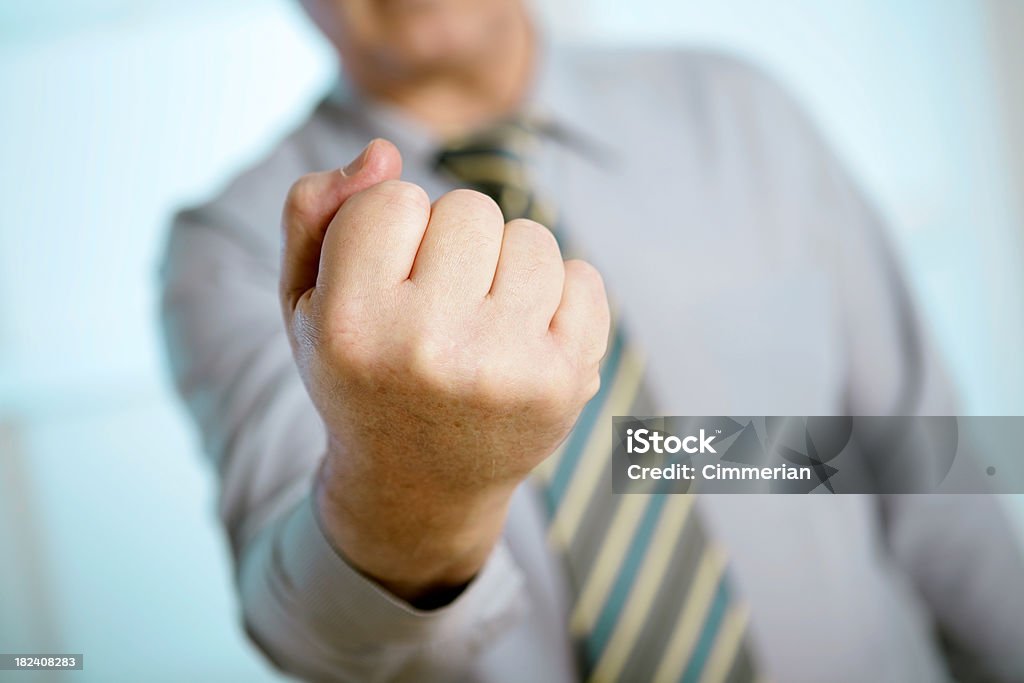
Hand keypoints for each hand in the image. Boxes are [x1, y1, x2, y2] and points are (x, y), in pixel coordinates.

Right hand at [279, 139, 608, 603]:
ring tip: (480, 322)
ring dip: (508, 267)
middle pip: (470, 209)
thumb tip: (384, 152)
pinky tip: (524, 341)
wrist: (418, 487)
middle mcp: (428, 350)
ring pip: (532, 237)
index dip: (390, 231)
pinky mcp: (565, 383)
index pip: (394, 197)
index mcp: (351, 327)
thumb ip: (317, 213)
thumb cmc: (360, 377)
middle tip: (436, 308)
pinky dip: (558, 298)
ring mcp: (505, 369)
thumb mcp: (305, 303)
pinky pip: (584, 278)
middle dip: (453, 244)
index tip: (384, 283)